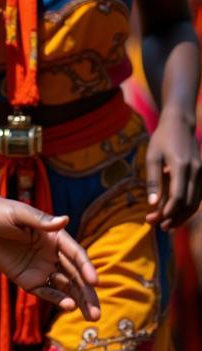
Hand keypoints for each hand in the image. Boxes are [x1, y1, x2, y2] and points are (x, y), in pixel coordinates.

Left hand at [0, 192, 99, 320]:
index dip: (86, 268)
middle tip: (97, 313)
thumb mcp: (19, 214)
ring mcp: (41, 268)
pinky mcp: (28, 280)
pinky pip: (45, 291)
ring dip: (79, 301)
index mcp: (56, 238)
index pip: (76, 255)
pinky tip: (69, 307)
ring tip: (91, 316)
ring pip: (66, 287)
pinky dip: (57, 299)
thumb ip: (39, 220)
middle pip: (76, 276)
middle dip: (88, 294)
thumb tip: (64, 220)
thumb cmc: (1, 212)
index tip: (94, 281)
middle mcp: (53, 255)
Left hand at [145, 108, 201, 229]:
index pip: (178, 195)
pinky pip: (197, 196)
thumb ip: (153, 180)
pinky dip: (187, 207)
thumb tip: (152, 203)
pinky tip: (174, 213)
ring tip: (166, 224)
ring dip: (182, 215)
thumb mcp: (152, 156)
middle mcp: (196, 171)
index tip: (158, 220)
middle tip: (158, 226)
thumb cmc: (162, 139)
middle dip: (174, 217)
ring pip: (196, 202)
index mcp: (182, 165)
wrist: (180, 124)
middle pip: (188, 202)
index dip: (169, 210)